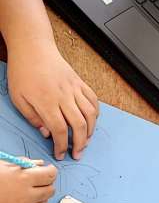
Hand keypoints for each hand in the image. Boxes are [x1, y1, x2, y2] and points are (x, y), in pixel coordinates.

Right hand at [0, 159, 56, 202]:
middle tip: (40, 181)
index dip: (50, 172)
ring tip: (29, 191)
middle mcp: (28, 195)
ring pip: (45, 201)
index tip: (48, 170)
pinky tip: (24, 201)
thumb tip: (38, 164)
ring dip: (41, 195)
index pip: (50, 174)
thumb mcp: (2, 166)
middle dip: (47, 183)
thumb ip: (22, 163)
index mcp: (23, 178)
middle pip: (50, 189)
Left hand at [7, 41, 98, 160]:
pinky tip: (91, 122)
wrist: (33, 48)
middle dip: (80, 144)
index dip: (62, 146)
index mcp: (46, 101)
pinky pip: (93, 100)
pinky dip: (95, 114)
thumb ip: (33, 118)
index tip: (60, 154)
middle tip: (77, 154)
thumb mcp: (18, 98)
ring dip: (91, 131)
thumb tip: (46, 133)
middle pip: (79, 125)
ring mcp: (74, 88)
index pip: (59, 130)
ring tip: (85, 141)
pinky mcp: (79, 82)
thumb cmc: (22, 71)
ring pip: (90, 114)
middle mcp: (64, 96)